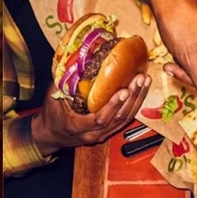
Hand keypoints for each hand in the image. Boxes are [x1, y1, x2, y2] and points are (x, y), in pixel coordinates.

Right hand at [31, 75, 149, 156]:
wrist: (52, 134)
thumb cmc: (52, 116)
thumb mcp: (53, 98)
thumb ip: (65, 84)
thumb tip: (77, 62)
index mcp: (77, 126)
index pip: (100, 119)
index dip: (113, 105)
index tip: (123, 90)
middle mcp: (93, 134)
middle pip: (118, 118)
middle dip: (132, 98)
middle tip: (139, 80)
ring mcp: (103, 135)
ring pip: (125, 120)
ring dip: (137, 100)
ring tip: (144, 82)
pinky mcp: (109, 132)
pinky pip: (125, 120)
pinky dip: (134, 105)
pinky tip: (141, 91)